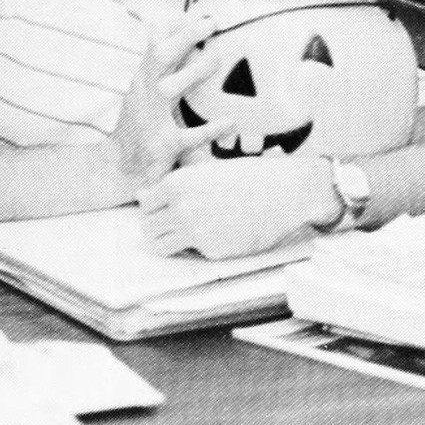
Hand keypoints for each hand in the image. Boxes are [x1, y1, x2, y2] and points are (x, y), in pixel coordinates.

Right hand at [112, 14, 232, 190]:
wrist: (119, 166)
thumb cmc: (139, 123)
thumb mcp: (144, 88)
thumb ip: (161, 61)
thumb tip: (172, 25)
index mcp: (144, 79)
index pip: (154, 45)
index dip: (173, 25)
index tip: (194, 8)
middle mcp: (145, 93)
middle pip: (161, 57)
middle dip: (184, 38)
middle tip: (210, 22)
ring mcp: (153, 118)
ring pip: (170, 88)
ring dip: (193, 72)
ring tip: (216, 58)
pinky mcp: (163, 145)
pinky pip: (189, 135)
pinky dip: (210, 128)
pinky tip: (230, 121)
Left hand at [139, 154, 340, 259]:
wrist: (283, 192)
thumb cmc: (247, 177)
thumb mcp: (207, 171)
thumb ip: (174, 185)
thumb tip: (141, 196)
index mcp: (178, 183)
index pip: (145, 204)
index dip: (155, 208)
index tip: (168, 209)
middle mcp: (181, 208)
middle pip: (148, 228)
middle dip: (158, 228)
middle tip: (177, 226)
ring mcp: (196, 231)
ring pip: (160, 246)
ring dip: (171, 243)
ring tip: (190, 235)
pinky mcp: (212, 251)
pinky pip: (193, 253)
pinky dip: (201, 248)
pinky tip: (221, 234)